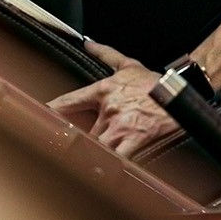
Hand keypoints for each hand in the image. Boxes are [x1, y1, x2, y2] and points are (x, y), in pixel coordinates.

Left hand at [47, 41, 184, 157]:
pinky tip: (102, 175)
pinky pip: (117, 158)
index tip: (39, 120)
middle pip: (81, 132)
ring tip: (79, 170)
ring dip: (88, 158)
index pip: (69, 101)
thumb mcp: (129, 64)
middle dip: (74, 144)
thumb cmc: (155, 81)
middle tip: (60, 154)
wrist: (181, 91)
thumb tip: (88, 43)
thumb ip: (105, 53)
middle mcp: (109, 109)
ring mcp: (121, 126)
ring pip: (96, 147)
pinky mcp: (136, 140)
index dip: (51, 112)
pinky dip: (109, 168)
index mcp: (104, 90)